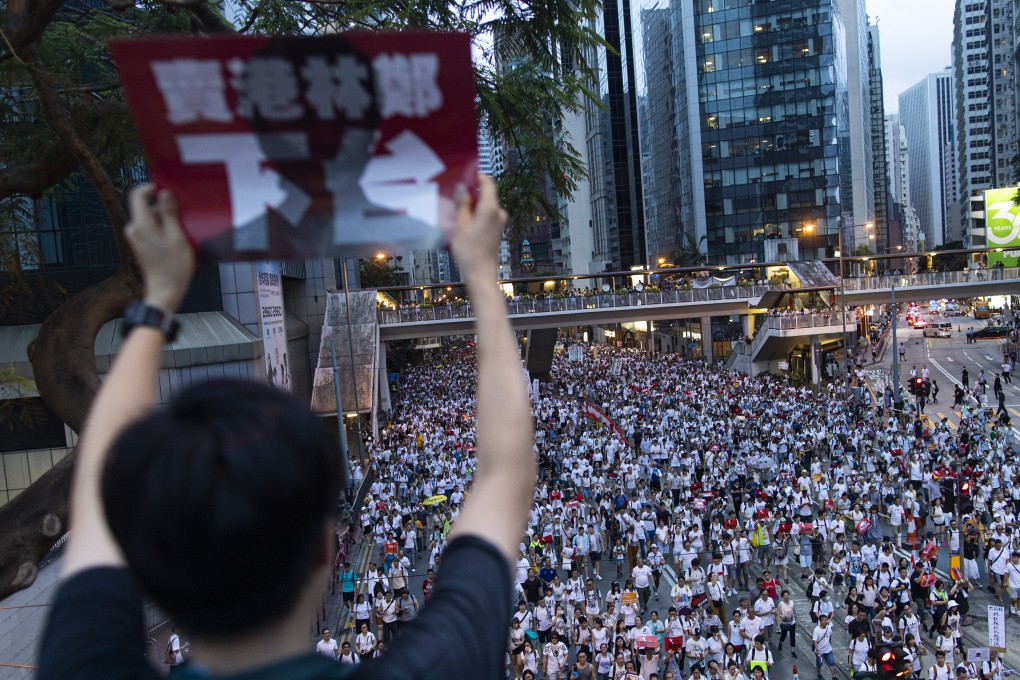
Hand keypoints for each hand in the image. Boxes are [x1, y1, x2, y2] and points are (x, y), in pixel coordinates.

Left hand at [125, 184, 195, 312]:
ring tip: (181, 231)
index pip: (137, 194)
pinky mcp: (141, 246)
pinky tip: (176, 240)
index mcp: (140, 224)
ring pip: (150, 218)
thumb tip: (164, 193)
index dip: (151, 188)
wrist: (166, 291)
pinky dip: (163, 229)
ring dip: (165, 220)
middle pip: (146, 207)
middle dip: (163, 207)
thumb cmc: (173, 267)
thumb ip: (169, 212)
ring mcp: (136, 238)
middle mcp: (134, 229)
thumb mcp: (176, 236)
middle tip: (182, 215)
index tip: (167, 190)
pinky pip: (151, 229)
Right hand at [450, 174, 505, 281]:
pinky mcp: (497, 230)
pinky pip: (487, 215)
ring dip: (473, 205)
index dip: (477, 176)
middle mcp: (499, 213)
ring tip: (456, 209)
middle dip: (472, 192)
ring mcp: (500, 222)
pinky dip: (476, 214)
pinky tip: (464, 221)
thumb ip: (462, 204)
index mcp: (491, 208)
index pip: (488, 183)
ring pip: (485, 206)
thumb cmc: (469, 251)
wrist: (481, 274)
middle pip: (486, 194)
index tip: (465, 174)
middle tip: (455, 193)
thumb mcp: (461, 225)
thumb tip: (462, 186)